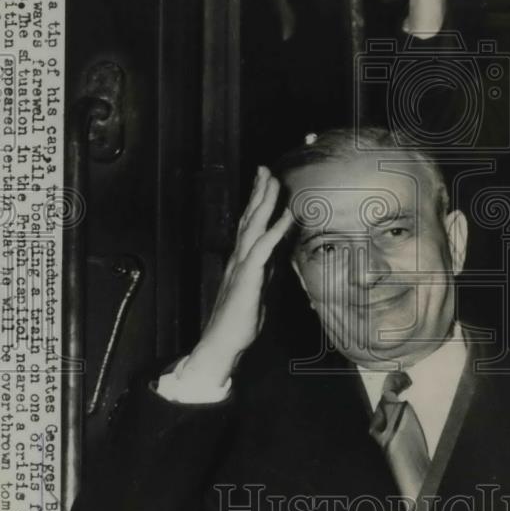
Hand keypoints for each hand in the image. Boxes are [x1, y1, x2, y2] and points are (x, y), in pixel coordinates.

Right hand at [189, 167, 293, 382]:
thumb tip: (278, 256)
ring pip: (254, 226)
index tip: (264, 181)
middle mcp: (240, 257)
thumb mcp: (259, 289)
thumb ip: (267, 270)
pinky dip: (276, 230)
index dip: (257, 202)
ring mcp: (243, 265)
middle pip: (250, 218)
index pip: (250, 224)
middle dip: (259, 192)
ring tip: (273, 181)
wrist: (223, 341)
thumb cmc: (241, 319)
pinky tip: (286, 215)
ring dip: (264, 202)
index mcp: (242, 259)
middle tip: (265, 169)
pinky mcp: (249, 277)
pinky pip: (263, 249)